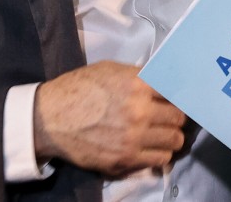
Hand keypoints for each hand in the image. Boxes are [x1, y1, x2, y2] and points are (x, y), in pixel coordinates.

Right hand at [33, 61, 186, 176]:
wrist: (49, 118)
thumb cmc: (79, 88)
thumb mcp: (111, 70)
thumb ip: (140, 75)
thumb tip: (165, 79)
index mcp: (138, 85)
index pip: (177, 90)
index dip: (180, 94)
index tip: (181, 98)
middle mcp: (139, 111)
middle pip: (180, 117)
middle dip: (177, 116)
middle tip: (171, 116)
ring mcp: (133, 138)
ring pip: (174, 140)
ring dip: (171, 136)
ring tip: (163, 133)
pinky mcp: (124, 160)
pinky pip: (159, 159)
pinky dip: (160, 153)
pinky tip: (152, 147)